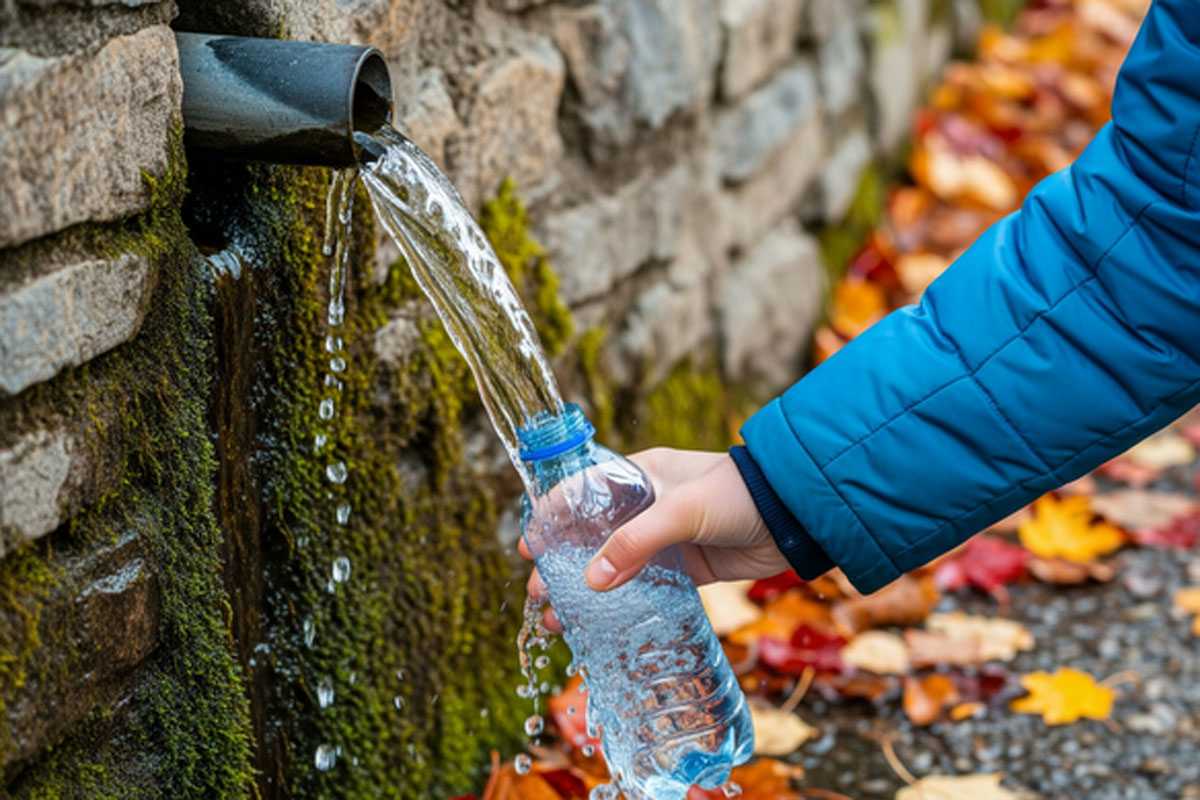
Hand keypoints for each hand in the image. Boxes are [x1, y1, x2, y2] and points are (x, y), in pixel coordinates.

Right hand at [520, 448, 789, 630]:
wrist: (795, 515)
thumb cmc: (737, 494)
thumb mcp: (681, 511)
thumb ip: (635, 543)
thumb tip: (591, 582)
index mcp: (639, 475)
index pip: (582, 493)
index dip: (552, 519)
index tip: (529, 548)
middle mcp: (647, 505)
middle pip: (592, 536)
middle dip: (563, 565)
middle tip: (539, 593)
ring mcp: (666, 538)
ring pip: (615, 566)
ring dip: (587, 591)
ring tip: (559, 619)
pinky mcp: (686, 568)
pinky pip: (644, 587)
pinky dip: (621, 604)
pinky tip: (600, 623)